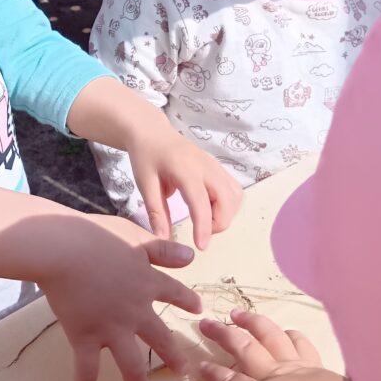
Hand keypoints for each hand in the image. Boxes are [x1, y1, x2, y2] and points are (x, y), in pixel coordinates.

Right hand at [39, 216, 202, 380]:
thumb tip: (191, 257)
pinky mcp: (85, 337)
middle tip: (183, 370)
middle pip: (160, 338)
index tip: (198, 310)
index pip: (175, 293)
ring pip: (131, 364)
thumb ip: (162, 249)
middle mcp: (135, 311)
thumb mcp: (135, 236)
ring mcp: (111, 328)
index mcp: (147, 283)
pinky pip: (87, 366)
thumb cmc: (96, 236)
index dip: (187, 301)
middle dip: (173, 356)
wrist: (63, 251)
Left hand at [67, 78, 241, 249]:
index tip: (201, 247)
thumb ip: (156, 212)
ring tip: (205, 221)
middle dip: (219, 222)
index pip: (201, 202)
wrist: (152, 133)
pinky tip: (211, 209)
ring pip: (235, 195)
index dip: (204, 226)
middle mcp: (206, 166)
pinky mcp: (218, 167)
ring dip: (226, 214)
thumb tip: (163, 239)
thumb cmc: (146, 157)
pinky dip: (229, 205)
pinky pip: (233, 189)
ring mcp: (215, 165)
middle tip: (200, 232)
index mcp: (185, 169)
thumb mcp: (144, 184)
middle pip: (228, 199)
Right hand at [199, 309, 350, 380]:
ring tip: (236, 313)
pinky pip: (299, 341)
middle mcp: (276, 375)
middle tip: (205, 322)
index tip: (198, 364)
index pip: (229, 380)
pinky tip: (282, 332)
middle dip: (222, 333)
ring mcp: (298, 367)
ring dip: (251, 322)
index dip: (212, 372)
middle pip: (244, 347)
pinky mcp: (318, 366)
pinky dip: (286, 332)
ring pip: (270, 335)